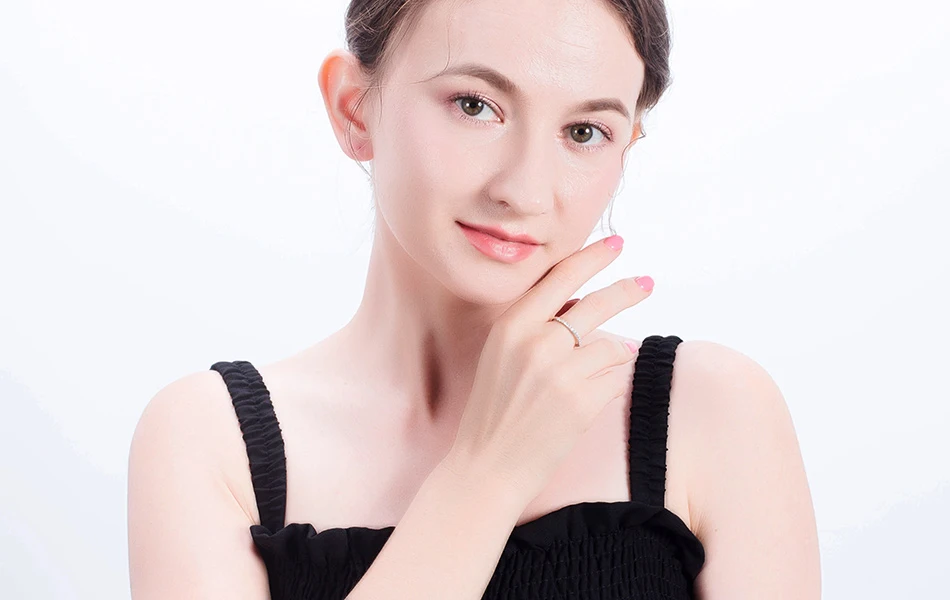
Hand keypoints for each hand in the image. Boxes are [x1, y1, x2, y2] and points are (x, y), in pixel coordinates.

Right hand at [444, 235, 652, 504]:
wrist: (486, 466)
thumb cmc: (494, 411)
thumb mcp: (501, 355)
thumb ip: (536, 325)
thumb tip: (582, 302)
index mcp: (511, 325)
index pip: (559, 277)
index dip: (592, 257)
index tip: (615, 244)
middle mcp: (536, 342)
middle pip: (597, 304)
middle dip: (628, 290)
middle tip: (647, 283)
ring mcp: (561, 372)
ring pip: (611, 345)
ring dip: (610, 358)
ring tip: (584, 381)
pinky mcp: (582, 401)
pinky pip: (615, 377)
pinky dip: (610, 383)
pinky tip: (586, 400)